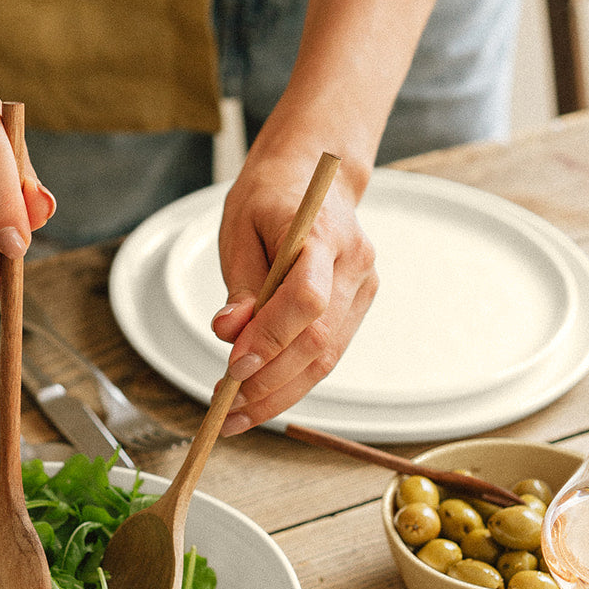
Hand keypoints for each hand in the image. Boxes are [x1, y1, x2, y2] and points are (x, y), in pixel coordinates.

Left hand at [211, 149, 377, 430]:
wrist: (316, 175)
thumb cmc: (270, 197)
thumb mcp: (238, 229)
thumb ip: (239, 285)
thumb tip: (229, 335)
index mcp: (322, 233)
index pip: (307, 298)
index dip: (272, 339)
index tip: (233, 366)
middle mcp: (354, 262)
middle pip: (318, 339)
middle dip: (270, 380)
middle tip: (226, 404)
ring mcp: (363, 285)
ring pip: (327, 357)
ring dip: (280, 392)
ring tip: (236, 413)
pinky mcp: (358, 304)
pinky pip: (328, 352)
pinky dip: (293, 380)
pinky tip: (260, 396)